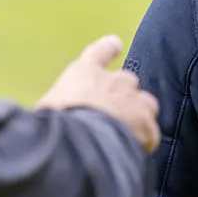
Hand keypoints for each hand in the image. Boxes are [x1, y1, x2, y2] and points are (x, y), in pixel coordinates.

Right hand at [37, 35, 160, 152]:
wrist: (75, 141)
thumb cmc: (52, 125)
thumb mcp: (45, 111)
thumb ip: (57, 108)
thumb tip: (54, 120)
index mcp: (84, 72)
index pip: (99, 52)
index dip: (108, 48)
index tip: (116, 44)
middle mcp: (112, 80)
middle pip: (127, 82)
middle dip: (122, 98)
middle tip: (111, 119)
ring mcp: (132, 99)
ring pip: (146, 104)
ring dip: (139, 116)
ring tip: (128, 136)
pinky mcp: (145, 122)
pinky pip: (151, 132)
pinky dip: (145, 142)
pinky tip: (135, 153)